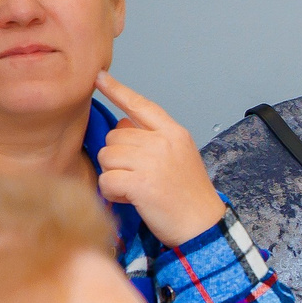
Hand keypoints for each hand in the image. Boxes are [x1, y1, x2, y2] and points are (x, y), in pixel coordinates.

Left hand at [95, 73, 226, 244]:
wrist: (202, 226)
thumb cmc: (189, 195)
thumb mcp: (180, 157)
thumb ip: (153, 138)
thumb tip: (123, 121)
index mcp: (174, 133)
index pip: (141, 105)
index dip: (118, 90)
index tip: (99, 77)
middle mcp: (163, 142)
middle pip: (114, 137)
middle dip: (118, 159)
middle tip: (140, 177)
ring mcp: (152, 162)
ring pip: (106, 158)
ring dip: (114, 176)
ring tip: (136, 189)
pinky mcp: (141, 183)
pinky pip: (106, 179)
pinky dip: (112, 193)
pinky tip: (130, 199)